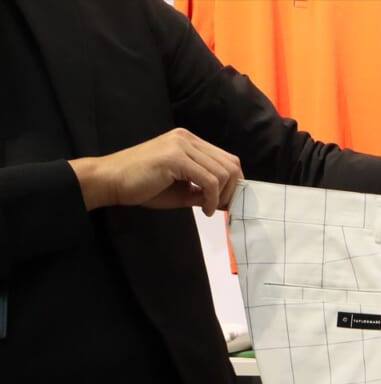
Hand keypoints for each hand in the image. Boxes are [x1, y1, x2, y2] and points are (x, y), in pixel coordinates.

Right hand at [69, 128, 242, 215]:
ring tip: (208, 209)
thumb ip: (204, 190)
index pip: (226, 159)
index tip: (226, 202)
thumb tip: (226, 200)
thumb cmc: (142, 186)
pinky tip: (204, 210)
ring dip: (221, 197)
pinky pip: (209, 180)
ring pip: (223, 172)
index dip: (233, 183)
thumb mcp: (182, 189)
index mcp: (189, 141)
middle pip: (230, 164)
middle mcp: (187, 138)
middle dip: (232, 190)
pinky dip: (211, 199)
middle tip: (221, 208)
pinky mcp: (175, 157)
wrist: (109, 181)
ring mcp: (181, 145)